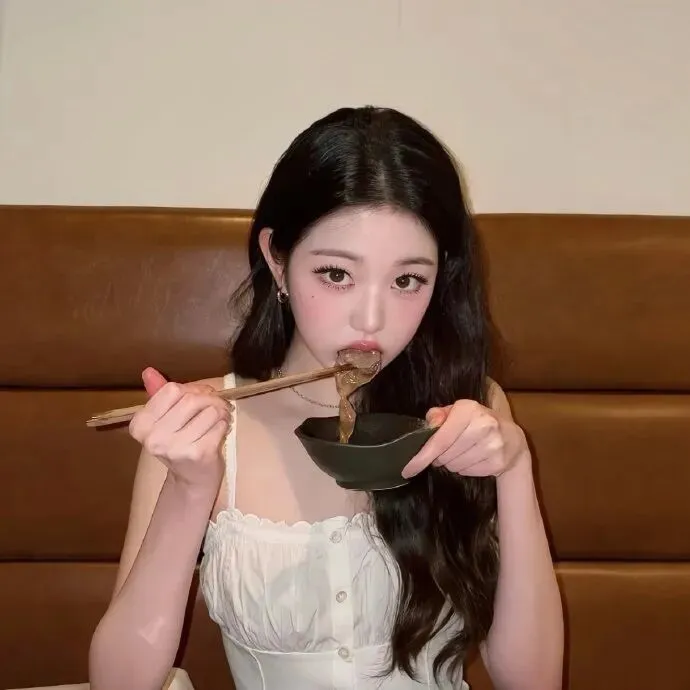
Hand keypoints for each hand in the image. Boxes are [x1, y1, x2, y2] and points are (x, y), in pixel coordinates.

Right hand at [129, 367, 231, 488]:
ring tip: (217, 420)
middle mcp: (153, 437)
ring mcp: (175, 448)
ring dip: (220, 412)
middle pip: (191, 399)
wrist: (191, 481)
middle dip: (210, 398)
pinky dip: (223, 425)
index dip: (192, 389)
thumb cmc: (181, 444)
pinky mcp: (198, 454)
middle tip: (217, 405)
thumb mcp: (166, 418)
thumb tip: (148, 371)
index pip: (172, 389)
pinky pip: (219, 425)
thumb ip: (158, 394)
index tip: (200, 396)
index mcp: (141, 424)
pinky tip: (218, 432)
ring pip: (209, 410)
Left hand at [401, 399, 527, 478]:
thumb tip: (430, 424)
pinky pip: (467, 472)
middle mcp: (483, 426)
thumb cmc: (476, 421)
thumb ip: (438, 415)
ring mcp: (493, 446)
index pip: (440, 439)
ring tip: (461, 452)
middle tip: (446, 451)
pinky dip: (464, 469)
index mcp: (469, 409)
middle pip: (445, 456)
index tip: (407, 469)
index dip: (422, 456)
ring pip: (455, 466)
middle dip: (439, 457)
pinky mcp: (499, 463)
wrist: (512, 437)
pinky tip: (472, 458)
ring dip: (452, 463)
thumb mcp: (457, 411)